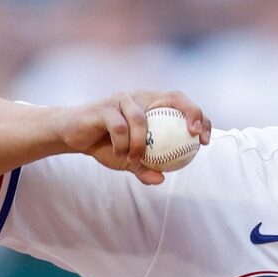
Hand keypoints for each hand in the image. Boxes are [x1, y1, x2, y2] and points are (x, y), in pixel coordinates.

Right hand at [59, 91, 210, 184]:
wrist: (73, 135)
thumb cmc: (105, 145)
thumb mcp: (127, 161)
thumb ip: (144, 168)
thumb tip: (160, 180)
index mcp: (151, 105)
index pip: (181, 103)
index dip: (198, 116)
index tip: (204, 140)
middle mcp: (140, 97)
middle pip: (173, 97)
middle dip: (190, 112)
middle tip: (193, 135)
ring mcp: (122, 99)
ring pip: (140, 119)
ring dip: (140, 145)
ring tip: (134, 159)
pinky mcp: (104, 107)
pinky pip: (119, 128)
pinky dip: (122, 145)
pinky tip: (119, 154)